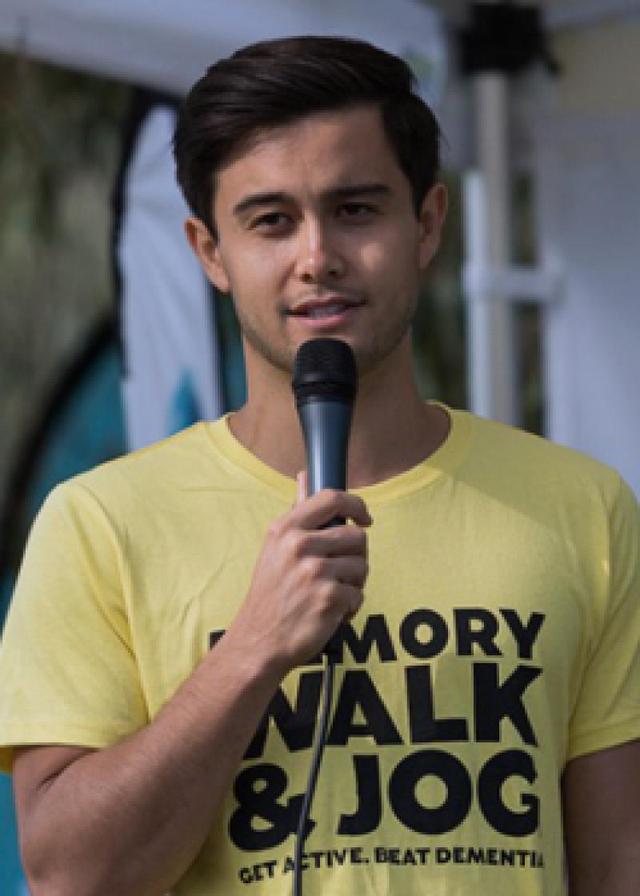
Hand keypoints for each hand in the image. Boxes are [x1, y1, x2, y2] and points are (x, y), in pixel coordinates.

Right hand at [226, 476, 371, 675]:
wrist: (259, 640)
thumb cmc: (270, 593)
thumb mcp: (275, 546)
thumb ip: (296, 511)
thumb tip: (304, 476)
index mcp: (286, 529)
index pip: (331, 497)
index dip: (356, 504)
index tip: (363, 517)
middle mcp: (299, 545)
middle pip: (357, 535)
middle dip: (355, 556)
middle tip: (340, 572)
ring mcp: (314, 572)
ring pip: (362, 566)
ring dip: (353, 584)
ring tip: (331, 593)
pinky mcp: (328, 598)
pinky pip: (359, 594)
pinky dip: (350, 607)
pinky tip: (330, 612)